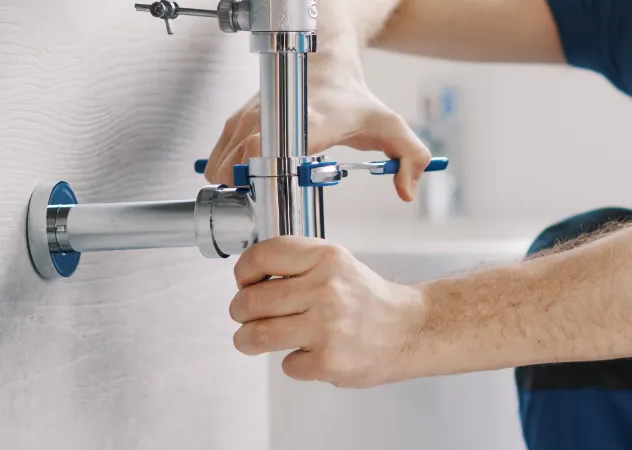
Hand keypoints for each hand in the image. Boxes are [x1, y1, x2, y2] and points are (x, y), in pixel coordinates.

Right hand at [204, 73, 431, 201]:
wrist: (324, 62)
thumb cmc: (353, 98)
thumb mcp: (391, 126)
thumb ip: (411, 158)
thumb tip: (407, 192)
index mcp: (312, 122)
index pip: (273, 146)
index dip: (266, 170)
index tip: (269, 191)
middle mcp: (276, 116)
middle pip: (243, 157)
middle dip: (248, 186)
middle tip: (263, 204)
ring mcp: (253, 115)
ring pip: (226, 156)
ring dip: (234, 180)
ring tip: (252, 194)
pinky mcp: (240, 118)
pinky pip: (220, 150)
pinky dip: (224, 168)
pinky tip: (239, 180)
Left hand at [229, 237, 426, 386]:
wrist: (411, 330)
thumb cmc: (367, 299)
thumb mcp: (336, 264)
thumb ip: (296, 265)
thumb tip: (247, 280)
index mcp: (326, 258)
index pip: (261, 257)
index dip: (243, 273)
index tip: (245, 284)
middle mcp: (326, 290)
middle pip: (250, 302)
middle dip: (240, 312)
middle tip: (246, 317)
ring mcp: (327, 328)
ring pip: (256, 336)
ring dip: (247, 340)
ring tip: (253, 340)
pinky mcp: (329, 362)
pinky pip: (287, 364)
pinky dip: (294, 363)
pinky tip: (312, 354)